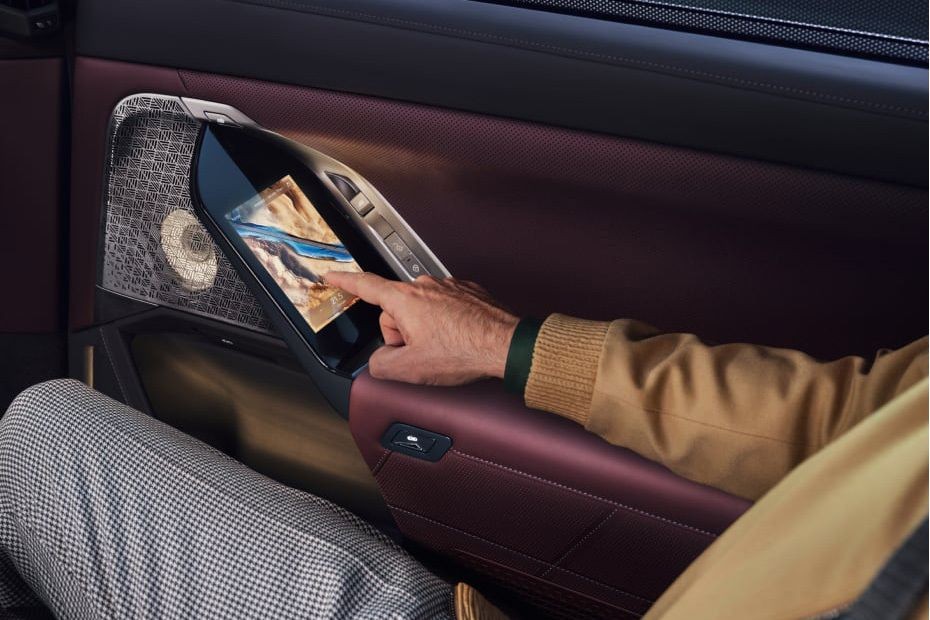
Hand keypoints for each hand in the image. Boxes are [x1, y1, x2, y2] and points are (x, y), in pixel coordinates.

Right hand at [323, 272, 518, 385]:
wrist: (506, 346)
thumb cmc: (465, 351)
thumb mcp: (410, 369)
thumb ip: (381, 365)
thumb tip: (380, 361)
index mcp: (405, 300)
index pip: (365, 285)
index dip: (345, 282)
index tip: (332, 276)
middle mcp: (425, 286)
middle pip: (396, 309)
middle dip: (403, 332)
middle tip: (422, 351)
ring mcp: (448, 286)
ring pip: (421, 310)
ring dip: (426, 329)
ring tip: (446, 347)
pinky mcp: (467, 292)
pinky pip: (444, 308)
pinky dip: (447, 323)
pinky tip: (458, 339)